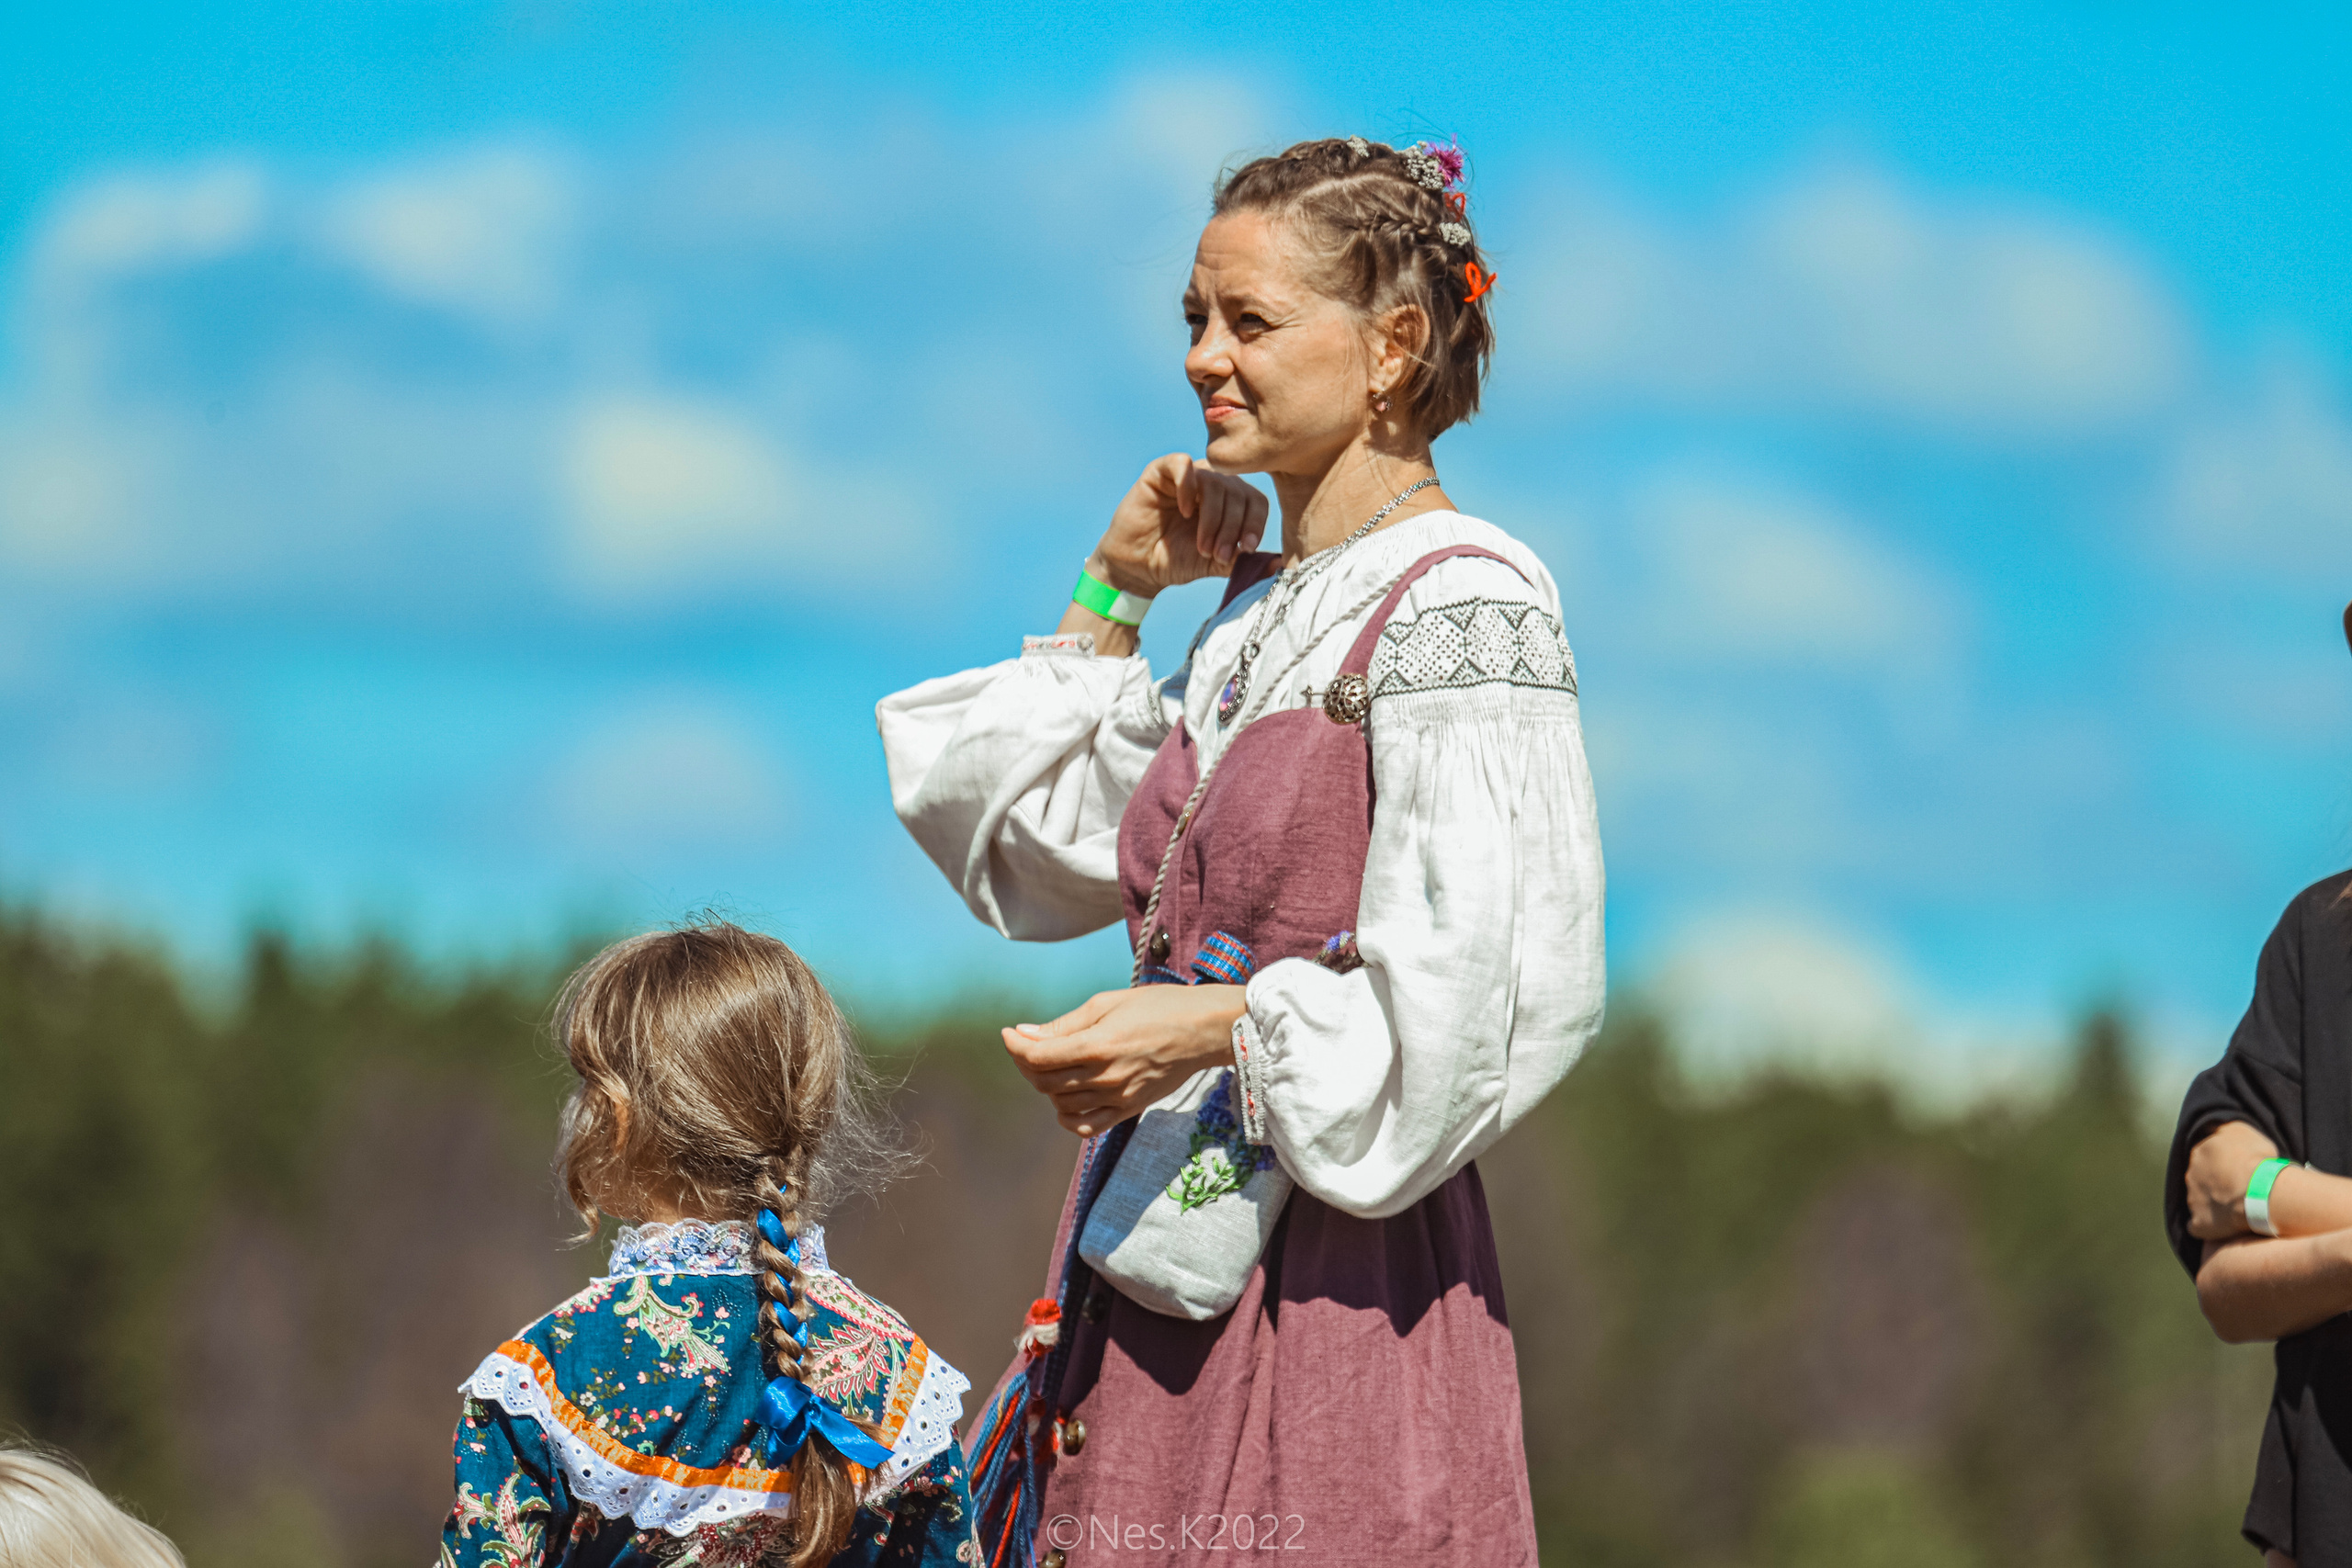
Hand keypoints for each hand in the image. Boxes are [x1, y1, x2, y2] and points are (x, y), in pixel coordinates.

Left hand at [1002, 984, 1247, 1136]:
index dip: (1015, 1045)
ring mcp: (1117, 1098)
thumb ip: (1064, 1024)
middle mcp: (1105, 1076)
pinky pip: (1085, 1127)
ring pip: (1060, 1103)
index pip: (1038, 1056)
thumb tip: (1025, 1033)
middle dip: (1026, 1062)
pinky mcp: (1128, 1110)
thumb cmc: (1158, 1007)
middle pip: (1043, 1081)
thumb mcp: (1108, 1003)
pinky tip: (1067, 1096)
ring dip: (1046, 1085)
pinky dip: (1067, 1115)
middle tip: (1030, 1044)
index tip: (1009, 1033)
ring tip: (1053, 1064)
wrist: (1203, 1030)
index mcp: (1098, 1045)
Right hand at [1091, 453, 1269, 594]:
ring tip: (1203, 545)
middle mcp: (1212, 483)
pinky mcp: (1159, 472)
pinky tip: (1185, 512)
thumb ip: (1246, 561)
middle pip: (1238, 492)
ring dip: (1212, 518)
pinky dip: (1188, 486)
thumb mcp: (1217, 563)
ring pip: (1215, 482)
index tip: (1246, 549)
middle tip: (1218, 555)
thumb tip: (1280, 565)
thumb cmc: (1178, 561)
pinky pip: (1182, 463)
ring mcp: (1187, 475)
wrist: (1139, 568)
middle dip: (1231, 528)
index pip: (1256, 501)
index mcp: (1230, 501)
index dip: (1255, 524)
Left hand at [2187, 1120, 2281, 1239]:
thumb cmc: (2259, 1161)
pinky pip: (2198, 1227)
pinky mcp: (2199, 1223)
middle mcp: (2190, 1174)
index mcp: (2201, 1151)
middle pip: (2201, 1179)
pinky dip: (2208, 1227)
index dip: (2224, 1165)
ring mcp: (2192, 1200)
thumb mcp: (2245, 1133)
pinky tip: (2224, 1228)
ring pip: (2199, 1201)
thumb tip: (2224, 1134)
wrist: (2260, 1192)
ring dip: (2214, 1205)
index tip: (2238, 1171)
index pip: (2207, 1156)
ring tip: (2238, 1210)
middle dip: (2216, 1184)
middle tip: (2239, 1190)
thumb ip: (2230, 1133)